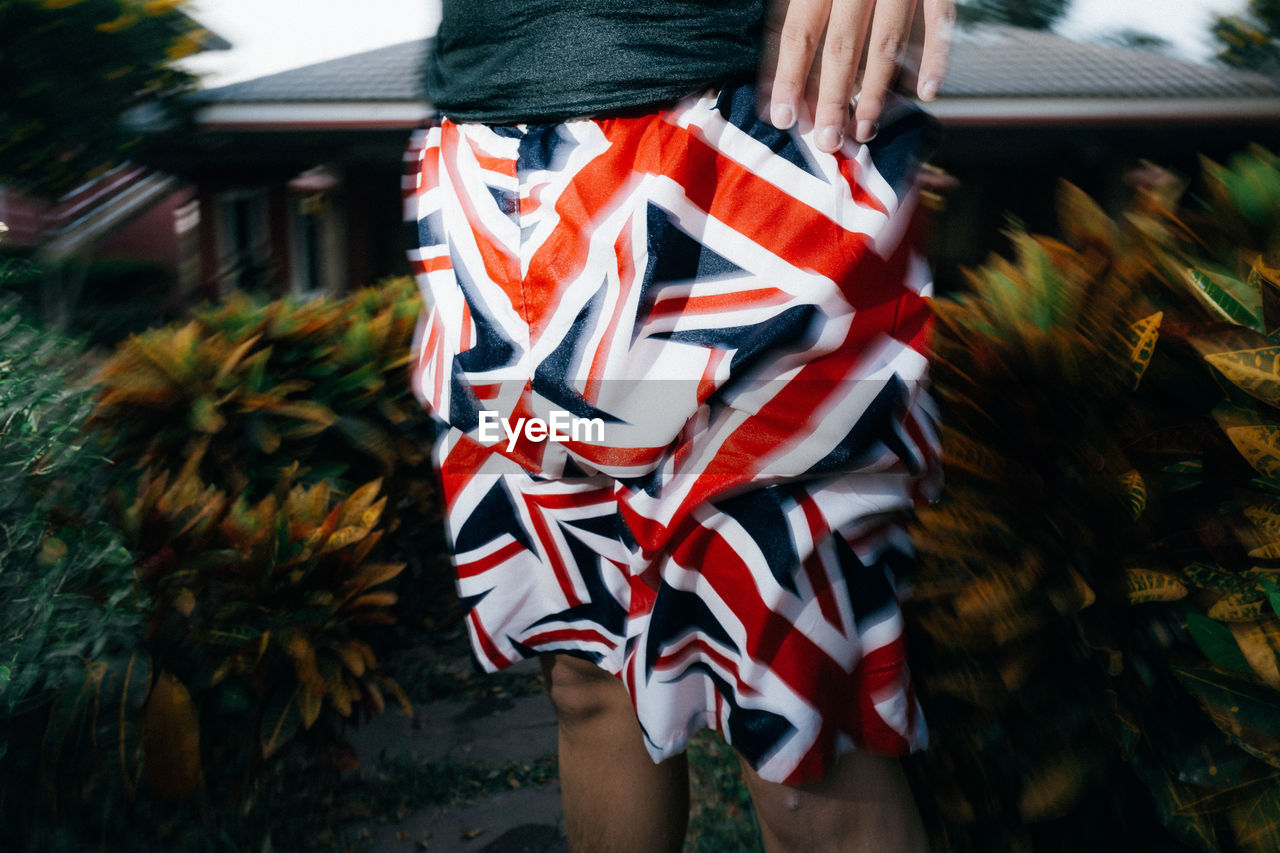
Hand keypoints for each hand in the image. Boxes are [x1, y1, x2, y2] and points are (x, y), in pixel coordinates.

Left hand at [762, 0, 954, 150]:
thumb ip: (792, 3)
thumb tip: (775, 57)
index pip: (799, 31)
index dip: (790, 77)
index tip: (783, 118)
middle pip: (841, 46)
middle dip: (831, 99)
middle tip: (826, 142)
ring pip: (886, 42)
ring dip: (874, 91)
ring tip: (863, 131)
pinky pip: (940, 19)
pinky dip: (936, 57)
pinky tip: (927, 93)